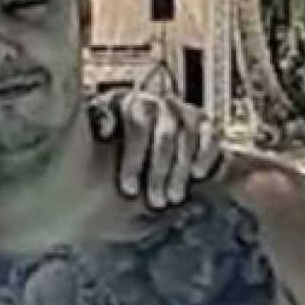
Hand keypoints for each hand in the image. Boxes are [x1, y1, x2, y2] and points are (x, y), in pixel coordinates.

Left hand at [88, 90, 221, 208]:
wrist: (138, 140)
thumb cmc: (110, 144)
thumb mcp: (94, 136)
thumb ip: (97, 128)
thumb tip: (103, 130)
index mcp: (130, 103)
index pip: (137, 127)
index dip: (134, 160)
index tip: (129, 189)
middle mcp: (159, 103)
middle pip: (165, 135)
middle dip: (159, 172)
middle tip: (156, 201)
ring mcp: (184, 111)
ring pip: (188, 138)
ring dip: (181, 170)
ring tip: (173, 198)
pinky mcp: (205, 123)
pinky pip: (211, 136)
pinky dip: (206, 155)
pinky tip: (198, 175)